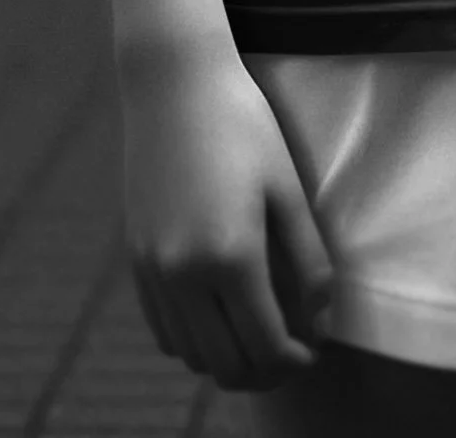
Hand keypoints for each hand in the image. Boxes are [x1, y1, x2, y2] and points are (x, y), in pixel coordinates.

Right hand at [120, 38, 335, 388]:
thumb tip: (319, 320)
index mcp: (230, 256)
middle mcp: (184, 273)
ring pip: (189, 354)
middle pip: (224, 364)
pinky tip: (217, 317)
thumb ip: (307, 259)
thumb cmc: (243, 124)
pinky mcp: (135, 258)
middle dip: (262, 372)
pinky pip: (162, 328)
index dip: (294, 361)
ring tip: (256, 337)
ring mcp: (153, 269)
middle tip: (289, 355)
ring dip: (225, 360)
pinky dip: (191, 340)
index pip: (265, 346)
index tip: (312, 352)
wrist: (174, 82)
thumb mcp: (287, 187)